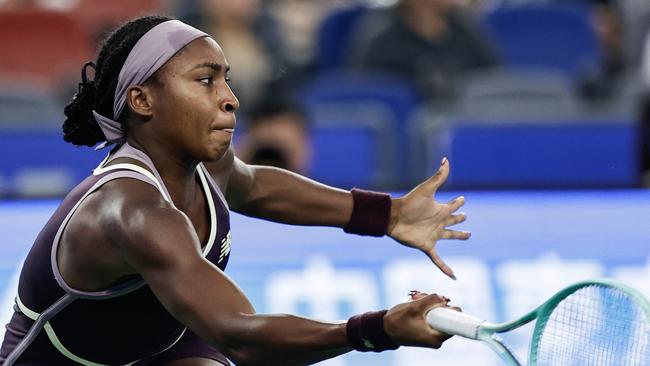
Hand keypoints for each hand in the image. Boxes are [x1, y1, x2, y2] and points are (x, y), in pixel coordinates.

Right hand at [383, 291, 459, 347]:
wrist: (384, 329)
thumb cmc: (398, 321)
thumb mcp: (415, 307)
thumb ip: (431, 300)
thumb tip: (443, 298)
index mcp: (436, 338)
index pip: (454, 323)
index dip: (451, 310)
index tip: (443, 302)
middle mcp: (437, 340)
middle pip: (446, 318)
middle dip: (438, 306)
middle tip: (425, 299)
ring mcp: (432, 337)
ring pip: (439, 317)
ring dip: (431, 307)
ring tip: (417, 302)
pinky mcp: (428, 333)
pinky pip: (434, 319)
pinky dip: (427, 311)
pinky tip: (416, 306)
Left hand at [387, 158, 469, 278]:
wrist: (393, 218)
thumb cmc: (409, 203)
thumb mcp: (426, 189)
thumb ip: (438, 176)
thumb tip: (446, 159)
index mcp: (440, 210)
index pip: (453, 205)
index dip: (459, 202)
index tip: (463, 199)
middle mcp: (438, 222)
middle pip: (453, 220)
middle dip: (460, 218)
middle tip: (465, 216)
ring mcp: (433, 235)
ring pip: (450, 236)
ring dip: (459, 236)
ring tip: (468, 235)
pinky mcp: (426, 246)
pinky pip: (437, 259)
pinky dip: (445, 268)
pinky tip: (453, 276)